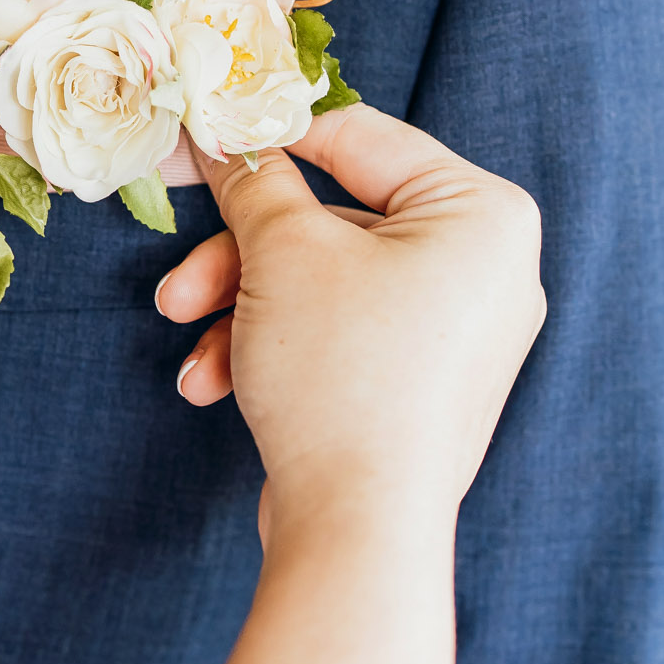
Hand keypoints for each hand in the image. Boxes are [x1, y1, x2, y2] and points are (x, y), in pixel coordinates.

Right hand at [153, 105, 544, 533]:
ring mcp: (458, 332)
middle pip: (334, 222)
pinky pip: (340, 334)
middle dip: (240, 258)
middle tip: (176, 281)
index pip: (360, 138)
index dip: (271, 138)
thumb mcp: (284, 252)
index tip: (202, 143)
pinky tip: (216, 386)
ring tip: (188, 351)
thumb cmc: (343, 376)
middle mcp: (487, 268)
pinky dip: (274, 349)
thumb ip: (255, 181)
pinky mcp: (422, 385)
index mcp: (482, 214)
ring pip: (324, 283)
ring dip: (242, 310)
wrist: (361, 530)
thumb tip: (225, 132)